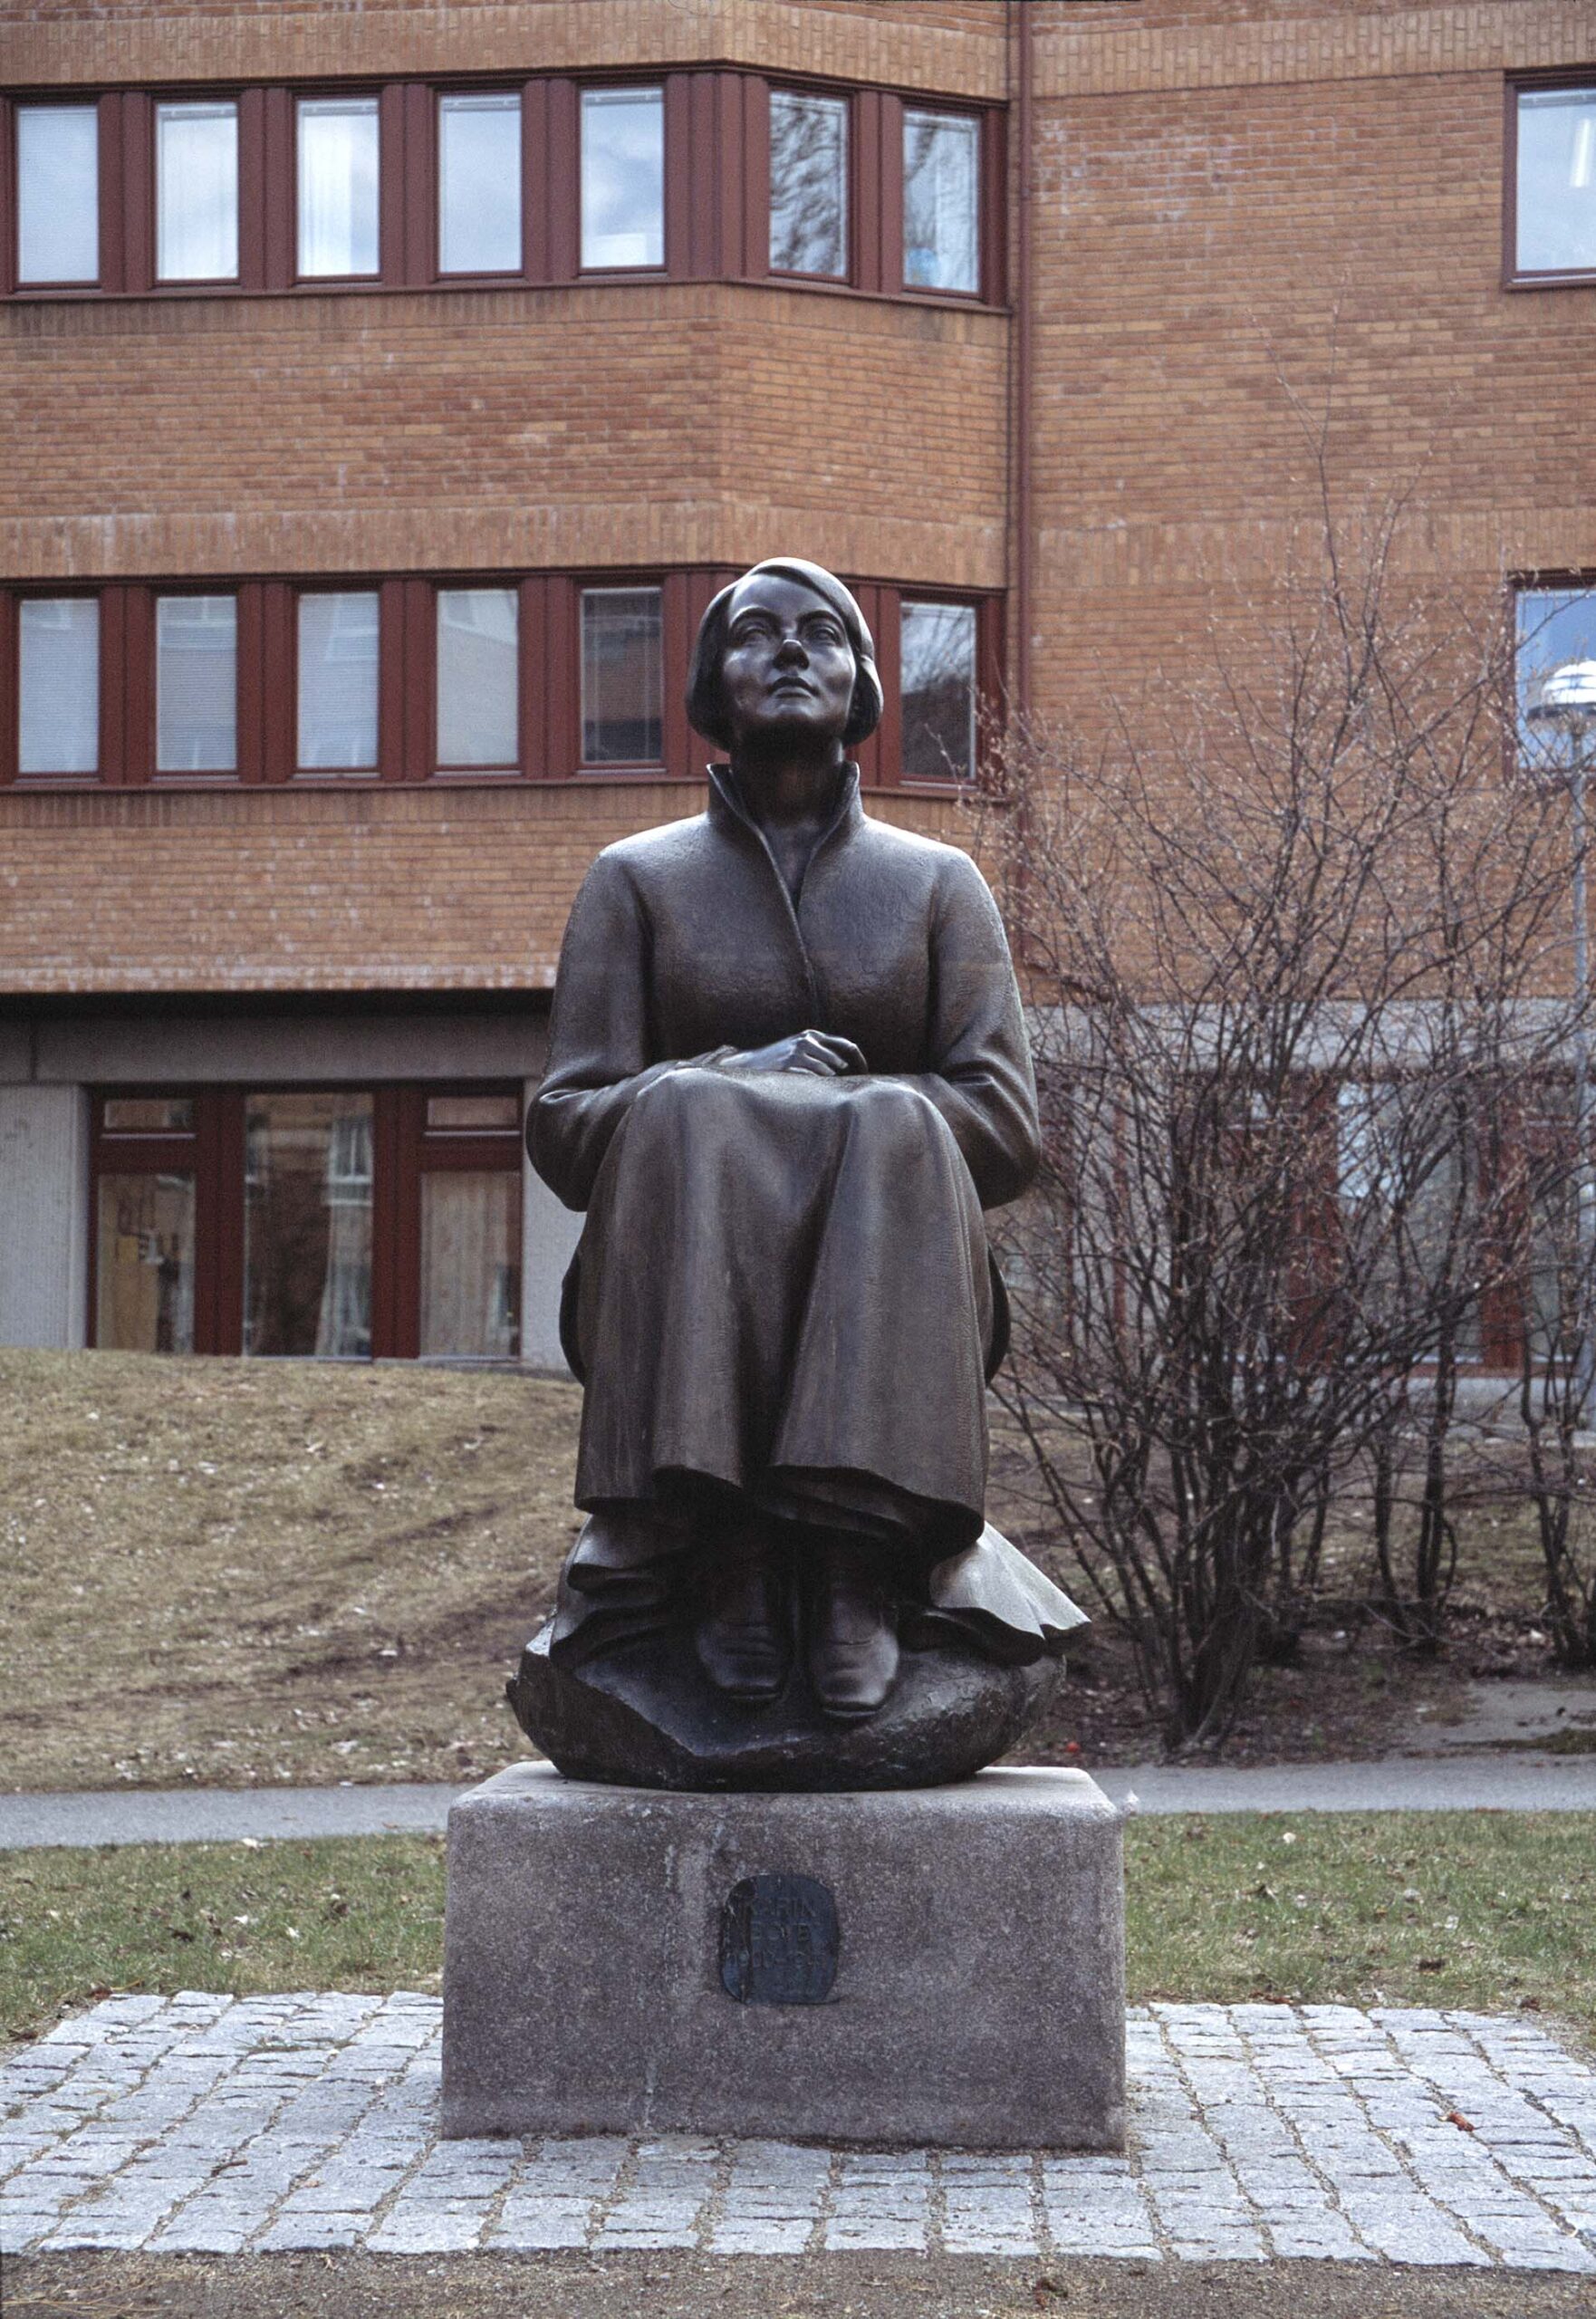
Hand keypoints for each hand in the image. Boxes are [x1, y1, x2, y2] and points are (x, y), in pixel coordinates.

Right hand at [718, 1030, 866, 1076]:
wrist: (751, 1063)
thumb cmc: (779, 1060)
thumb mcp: (800, 1050)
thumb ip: (820, 1053)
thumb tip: (847, 1066)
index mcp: (813, 1035)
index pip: (845, 1044)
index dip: (858, 1059)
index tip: (865, 1073)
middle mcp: (808, 1039)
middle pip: (840, 1058)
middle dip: (848, 1073)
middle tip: (852, 1087)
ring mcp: (799, 1049)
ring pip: (828, 1069)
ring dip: (831, 1081)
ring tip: (828, 1089)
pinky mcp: (791, 1061)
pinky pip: (813, 1075)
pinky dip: (817, 1084)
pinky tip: (813, 1089)